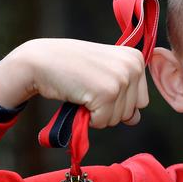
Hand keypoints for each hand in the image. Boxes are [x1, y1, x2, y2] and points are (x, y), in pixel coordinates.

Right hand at [0, 38, 148, 127]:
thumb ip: (126, 94)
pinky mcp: (108, 92)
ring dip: (98, 113)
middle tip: (89, 87)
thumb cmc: (72, 67)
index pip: (142, 101)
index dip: (118, 100)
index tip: (98, 82)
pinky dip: (88, 118)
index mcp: (136, 59)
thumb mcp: (105, 72)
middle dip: (109, 108)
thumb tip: (135, 119)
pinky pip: (103, 122)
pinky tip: (79, 96)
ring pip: (118, 119)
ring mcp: (122, 78)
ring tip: (84, 90)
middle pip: (132, 112)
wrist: (40, 60)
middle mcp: (133, 66)